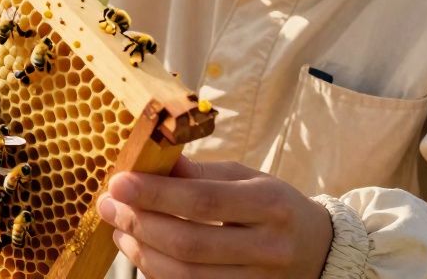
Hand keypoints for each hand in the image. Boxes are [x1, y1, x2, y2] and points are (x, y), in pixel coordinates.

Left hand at [97, 155, 332, 277]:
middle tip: (108, 205)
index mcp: (270, 205)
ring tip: (119, 229)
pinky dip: (158, 272)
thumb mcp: (246, 178)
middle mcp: (268, 248)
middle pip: (190, 244)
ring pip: (186, 276)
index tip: (118, 182)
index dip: (155, 194)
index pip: (203, 201)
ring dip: (141, 252)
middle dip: (139, 223)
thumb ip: (199, 173)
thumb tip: (150, 160)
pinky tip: (142, 251)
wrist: (318, 250)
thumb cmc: (272, 205)